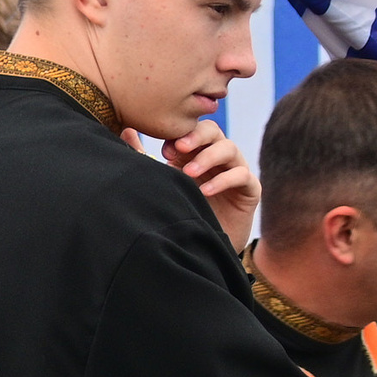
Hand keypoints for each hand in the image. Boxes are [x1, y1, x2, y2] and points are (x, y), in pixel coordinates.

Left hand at [150, 119, 260, 251]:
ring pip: (230, 149)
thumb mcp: (160, 181)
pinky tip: (205, 190)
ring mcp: (235, 171)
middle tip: (179, 148)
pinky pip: (242, 175)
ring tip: (188, 173)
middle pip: (214, 132)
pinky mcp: (250, 189)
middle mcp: (217, 159)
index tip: (165, 150)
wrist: (202, 247)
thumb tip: (126, 129)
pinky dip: (224, 180)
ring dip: (208, 157)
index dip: (182, 135)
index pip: (194, 130)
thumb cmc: (181, 212)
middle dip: (196, 137)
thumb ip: (143, 155)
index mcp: (196, 153)